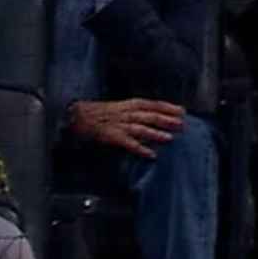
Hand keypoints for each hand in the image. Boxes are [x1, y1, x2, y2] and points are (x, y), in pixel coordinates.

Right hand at [68, 98, 184, 158]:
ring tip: (170, 138)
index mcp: (129, 104)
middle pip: (151, 115)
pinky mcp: (112, 136)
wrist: (74, 116)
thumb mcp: (117, 106)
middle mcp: (126, 113)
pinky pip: (129, 143)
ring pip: (142, 128)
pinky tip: (151, 154)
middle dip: (168, 120)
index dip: (169, 107)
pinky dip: (140, 149)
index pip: (153, 104)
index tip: (183, 111)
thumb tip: (149, 116)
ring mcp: (119, 125)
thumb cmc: (95, 112)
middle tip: (182, 125)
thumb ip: (133, 110)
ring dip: (156, 133)